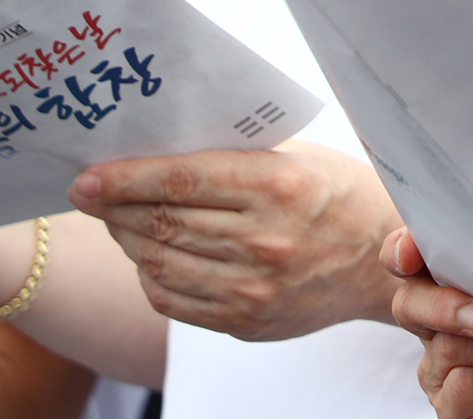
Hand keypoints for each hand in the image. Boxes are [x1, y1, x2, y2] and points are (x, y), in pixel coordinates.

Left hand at [68, 141, 405, 339]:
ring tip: (119, 221)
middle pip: (163, 222)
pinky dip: (151, 275)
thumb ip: (237, 156)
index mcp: (281, 185)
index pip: (182, 181)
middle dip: (114, 207)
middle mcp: (266, 239)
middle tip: (90, 194)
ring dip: (128, 240)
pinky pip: (174, 300)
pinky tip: (152, 256)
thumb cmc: (341, 196)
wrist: (384, 262)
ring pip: (160, 262)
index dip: (125, 178)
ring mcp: (255, 288)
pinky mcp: (247, 322)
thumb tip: (160, 151)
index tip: (87, 177)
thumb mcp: (301, 158)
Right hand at [383, 229, 472, 418]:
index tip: (411, 252)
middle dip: (445, 305)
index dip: (401, 250)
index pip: (409, 256)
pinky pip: (464, 386)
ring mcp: (441, 367)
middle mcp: (439, 323)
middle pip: (410, 303)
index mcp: (456, 280)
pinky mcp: (453, 406)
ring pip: (450, 346)